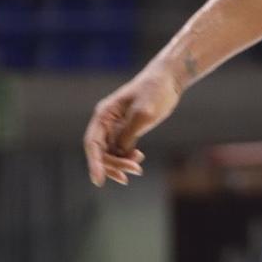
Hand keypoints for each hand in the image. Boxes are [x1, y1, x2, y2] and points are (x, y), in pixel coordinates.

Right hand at [83, 66, 179, 185]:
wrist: (169, 79)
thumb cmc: (155, 91)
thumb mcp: (143, 114)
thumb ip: (128, 135)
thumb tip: (119, 152)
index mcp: (104, 114)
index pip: (92, 144)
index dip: (94, 164)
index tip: (99, 181)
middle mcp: (106, 122)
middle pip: (101, 152)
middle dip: (114, 165)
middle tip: (135, 171)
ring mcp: (116, 127)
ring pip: (110, 154)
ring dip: (121, 164)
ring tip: (138, 169)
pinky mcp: (127, 131)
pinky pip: (120, 151)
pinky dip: (127, 158)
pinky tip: (139, 158)